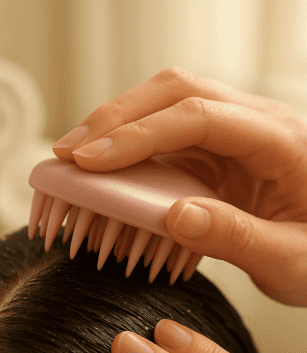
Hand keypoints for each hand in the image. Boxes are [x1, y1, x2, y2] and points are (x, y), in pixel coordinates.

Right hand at [52, 67, 306, 305]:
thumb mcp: (292, 260)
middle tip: (68, 153)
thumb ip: (237, 238)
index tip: (89, 162)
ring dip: (116, 127)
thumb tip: (174, 216)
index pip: (197, 117)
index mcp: (281, 140)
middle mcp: (255, 122)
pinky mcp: (218, 151)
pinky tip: (105, 165)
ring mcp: (234, 133)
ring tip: (74, 157)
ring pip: (164, 106)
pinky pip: (165, 136)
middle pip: (175, 92)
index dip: (138, 135)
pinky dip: (130, 147)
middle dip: (115, 118)